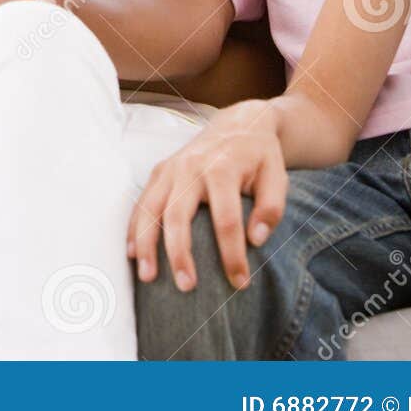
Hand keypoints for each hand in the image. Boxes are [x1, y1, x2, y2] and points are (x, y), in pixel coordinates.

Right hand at [127, 100, 287, 292]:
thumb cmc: (260, 156)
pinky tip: (132, 253)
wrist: (238, 123)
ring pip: (151, 209)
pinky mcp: (159, 171)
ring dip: (147, 244)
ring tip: (147, 277)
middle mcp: (191, 167)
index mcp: (223, 168)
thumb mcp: (278, 176)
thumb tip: (257, 239)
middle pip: (179, 215)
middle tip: (186, 287)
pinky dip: (135, 228)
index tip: (240, 283)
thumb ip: (271, 207)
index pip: (226, 220)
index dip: (232, 255)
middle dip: (180, 254)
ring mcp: (171, 168)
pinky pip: (142, 202)